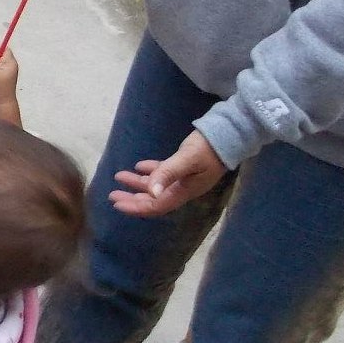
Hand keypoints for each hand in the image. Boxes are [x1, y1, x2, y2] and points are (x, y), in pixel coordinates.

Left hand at [109, 130, 226, 216]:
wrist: (231, 135)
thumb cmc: (208, 147)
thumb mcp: (187, 159)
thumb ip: (168, 174)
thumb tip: (151, 193)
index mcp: (184, 191)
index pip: (156, 206)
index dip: (136, 208)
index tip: (117, 205)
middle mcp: (183, 188)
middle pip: (154, 199)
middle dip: (132, 198)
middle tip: (112, 195)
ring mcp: (185, 178)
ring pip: (157, 185)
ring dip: (138, 183)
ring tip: (119, 176)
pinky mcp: (185, 166)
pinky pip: (164, 174)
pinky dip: (151, 172)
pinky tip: (139, 167)